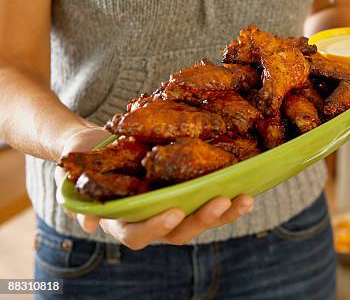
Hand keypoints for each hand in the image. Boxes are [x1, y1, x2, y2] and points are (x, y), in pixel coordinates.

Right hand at [55, 126, 253, 249]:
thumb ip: (77, 195)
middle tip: (221, 201)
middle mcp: (152, 220)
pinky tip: (248, 187)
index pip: (138, 234)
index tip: (173, 212)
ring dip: (225, 213)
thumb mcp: (72, 172)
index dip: (156, 227)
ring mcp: (173, 208)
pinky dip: (230, 198)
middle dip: (202, 219)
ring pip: (201, 220)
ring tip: (245, 199)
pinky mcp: (189, 195)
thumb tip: (88, 222)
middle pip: (179, 231)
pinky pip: (211, 202)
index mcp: (124, 220)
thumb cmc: (86, 158)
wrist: (100, 144)